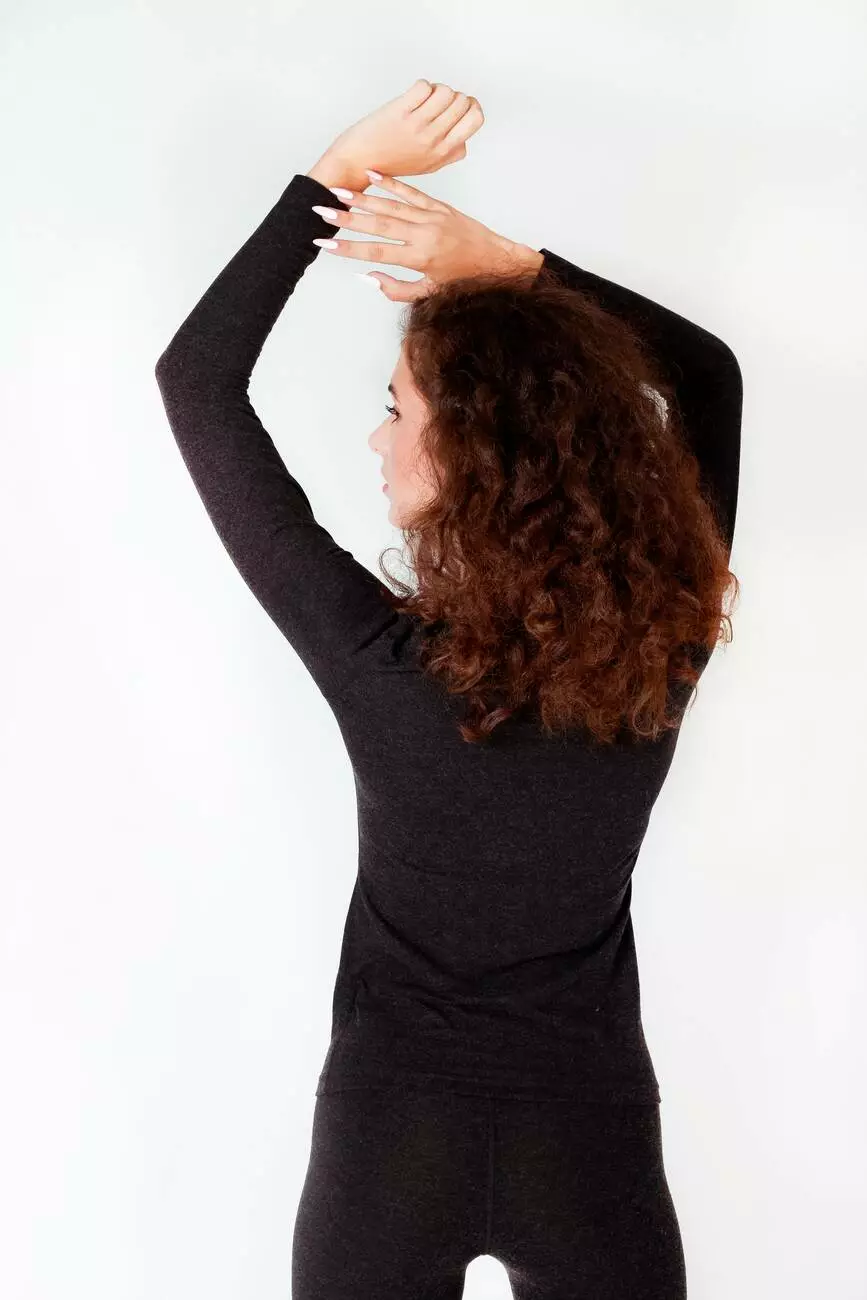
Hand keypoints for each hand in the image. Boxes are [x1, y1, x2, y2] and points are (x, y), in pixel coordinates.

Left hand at [307, 79, 483, 190]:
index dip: (469, 106)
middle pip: (463, 101)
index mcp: (445, 152)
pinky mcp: (401, 113)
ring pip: (446, 91)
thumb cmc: (391, 163)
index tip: (455, 107)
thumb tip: (464, 140)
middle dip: (451, 96)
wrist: (357, 165)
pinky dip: (420, 86)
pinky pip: (424, 86)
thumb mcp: (427, 166)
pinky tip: (410, 97)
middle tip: (434, 103)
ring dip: (436, 89)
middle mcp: (434, 140)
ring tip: (422, 100)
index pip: (476, 118)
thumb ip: (449, 154)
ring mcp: (418, 127)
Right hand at [310, 172, 543, 301]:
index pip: (376, 253)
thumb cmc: (462, 282)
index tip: (324, 244)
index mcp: (420, 258)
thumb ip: (397, 289)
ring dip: (362, 198)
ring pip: (391, 205)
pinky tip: (371, 174)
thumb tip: (367, 278)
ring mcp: (431, 216)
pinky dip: (390, 183)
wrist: (496, 261)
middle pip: (378, 225)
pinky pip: (410, 192)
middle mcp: (424, 235)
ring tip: (337, 192)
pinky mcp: (438, 205)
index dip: (348, 248)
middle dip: (346, 218)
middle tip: (320, 210)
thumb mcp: (429, 293)